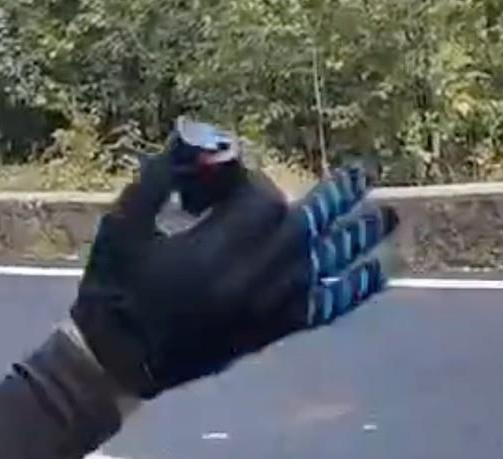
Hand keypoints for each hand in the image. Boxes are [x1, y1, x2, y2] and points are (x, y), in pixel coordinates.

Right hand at [69, 155, 397, 399]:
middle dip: (331, 201)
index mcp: (210, 253)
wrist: (119, 358)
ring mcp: (262, 310)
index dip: (256, 182)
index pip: (261, 205)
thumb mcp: (121, 224)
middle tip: (362, 174)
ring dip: (356, 239)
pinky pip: (320, 309)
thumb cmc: (114, 285)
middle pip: (303, 231)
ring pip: (322, 267)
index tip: (234, 176)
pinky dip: (351, 291)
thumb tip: (192, 145)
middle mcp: (247, 282)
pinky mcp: (266, 333)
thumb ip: (155, 181)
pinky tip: (376, 275)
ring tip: (389, 216)